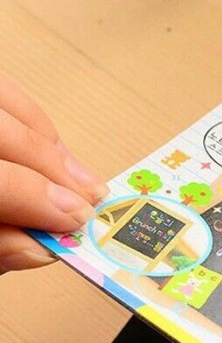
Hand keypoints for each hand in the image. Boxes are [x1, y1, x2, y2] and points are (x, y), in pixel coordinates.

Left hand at [0, 73, 107, 273]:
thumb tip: (43, 249)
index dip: (40, 202)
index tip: (78, 222)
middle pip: (7, 134)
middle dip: (56, 170)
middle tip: (92, 203)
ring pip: (10, 104)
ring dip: (52, 144)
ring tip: (82, 179)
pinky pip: (7, 93)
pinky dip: (36, 122)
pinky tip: (53, 151)